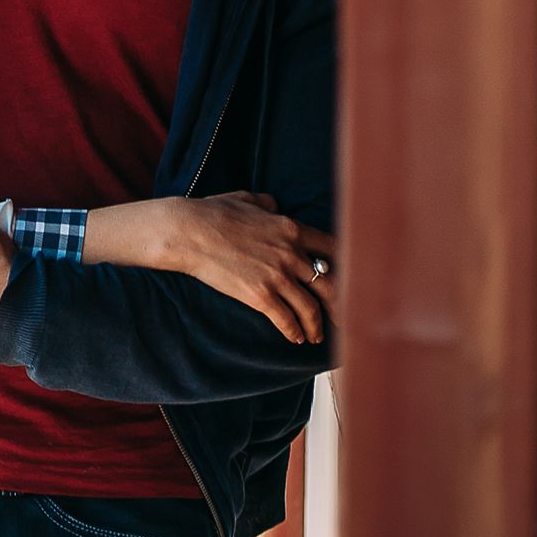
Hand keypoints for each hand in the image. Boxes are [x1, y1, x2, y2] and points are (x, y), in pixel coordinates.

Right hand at [154, 192, 336, 342]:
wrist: (188, 232)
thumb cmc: (213, 212)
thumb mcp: (247, 198)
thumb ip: (267, 204)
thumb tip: (274, 205)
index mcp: (291, 228)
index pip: (332, 249)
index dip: (345, 266)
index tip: (348, 280)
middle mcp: (291, 253)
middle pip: (330, 283)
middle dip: (340, 304)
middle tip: (342, 318)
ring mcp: (277, 275)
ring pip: (310, 307)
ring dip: (316, 325)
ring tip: (315, 336)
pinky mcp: (259, 295)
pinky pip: (285, 319)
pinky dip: (293, 331)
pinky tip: (294, 338)